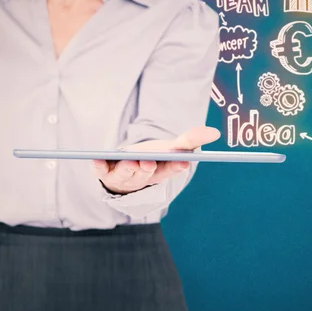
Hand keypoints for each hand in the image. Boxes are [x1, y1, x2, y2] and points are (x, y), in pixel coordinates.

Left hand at [91, 126, 220, 194]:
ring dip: (128, 169)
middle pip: (145, 175)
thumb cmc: (152, 158)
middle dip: (147, 169)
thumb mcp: (172, 148)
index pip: (169, 171)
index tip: (182, 162)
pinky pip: (100, 170)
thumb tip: (214, 132)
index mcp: (160, 173)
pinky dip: (98, 166)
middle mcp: (141, 178)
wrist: (123, 170)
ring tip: (130, 161)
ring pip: (126, 175)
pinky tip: (96, 159)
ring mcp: (123, 177)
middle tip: (149, 162)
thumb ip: (191, 140)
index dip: (175, 167)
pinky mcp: (105, 172)